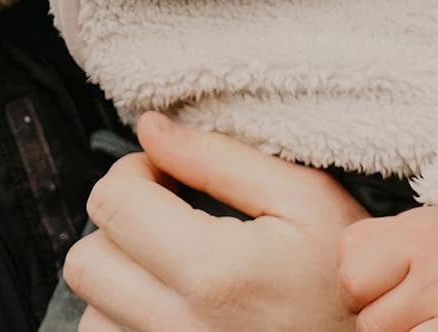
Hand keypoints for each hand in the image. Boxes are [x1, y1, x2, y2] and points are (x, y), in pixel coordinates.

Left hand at [63, 112, 366, 330]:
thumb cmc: (351, 284)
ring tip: (170, 266)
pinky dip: (126, 322)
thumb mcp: (305, 201)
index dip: (133, 172)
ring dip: (119, 280)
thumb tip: (150, 127)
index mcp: (214, 274)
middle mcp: (181, 330)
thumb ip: (220, 158)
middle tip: (163, 215)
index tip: (165, 174)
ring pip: (92, 314)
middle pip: (87, 261)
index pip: (113, 203)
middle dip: (119, 224)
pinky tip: (170, 306)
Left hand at [338, 205, 437, 331]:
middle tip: (418, 308)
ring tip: (434, 322)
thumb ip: (370, 248)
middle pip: (370, 323)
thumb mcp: (415, 231)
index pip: (349, 275)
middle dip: (384, 322)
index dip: (360, 289)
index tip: (386, 284)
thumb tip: (339, 284)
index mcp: (420, 233)